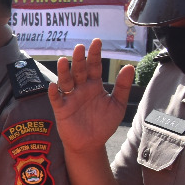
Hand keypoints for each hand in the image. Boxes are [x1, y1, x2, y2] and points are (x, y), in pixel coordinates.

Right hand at [49, 38, 133, 152]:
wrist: (91, 143)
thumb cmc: (103, 123)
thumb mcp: (118, 104)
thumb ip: (123, 86)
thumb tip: (129, 66)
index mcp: (94, 85)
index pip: (94, 66)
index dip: (95, 54)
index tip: (96, 41)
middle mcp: (81, 88)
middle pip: (79, 71)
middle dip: (79, 59)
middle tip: (80, 47)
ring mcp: (70, 98)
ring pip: (66, 81)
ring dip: (64, 71)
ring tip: (64, 61)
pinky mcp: (61, 109)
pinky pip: (56, 99)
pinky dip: (54, 92)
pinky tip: (54, 85)